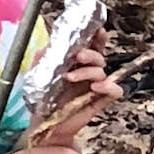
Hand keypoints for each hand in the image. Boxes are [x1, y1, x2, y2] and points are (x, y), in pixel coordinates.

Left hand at [29, 35, 121, 149]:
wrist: (44, 123)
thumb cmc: (42, 99)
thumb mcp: (37, 73)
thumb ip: (43, 56)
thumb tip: (51, 44)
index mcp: (76, 64)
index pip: (91, 47)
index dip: (97, 37)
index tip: (98, 30)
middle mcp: (88, 73)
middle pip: (99, 56)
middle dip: (90, 54)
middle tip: (77, 56)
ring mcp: (95, 87)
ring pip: (103, 71)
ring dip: (87, 71)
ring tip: (70, 77)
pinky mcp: (100, 101)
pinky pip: (115, 90)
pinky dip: (109, 86)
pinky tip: (96, 87)